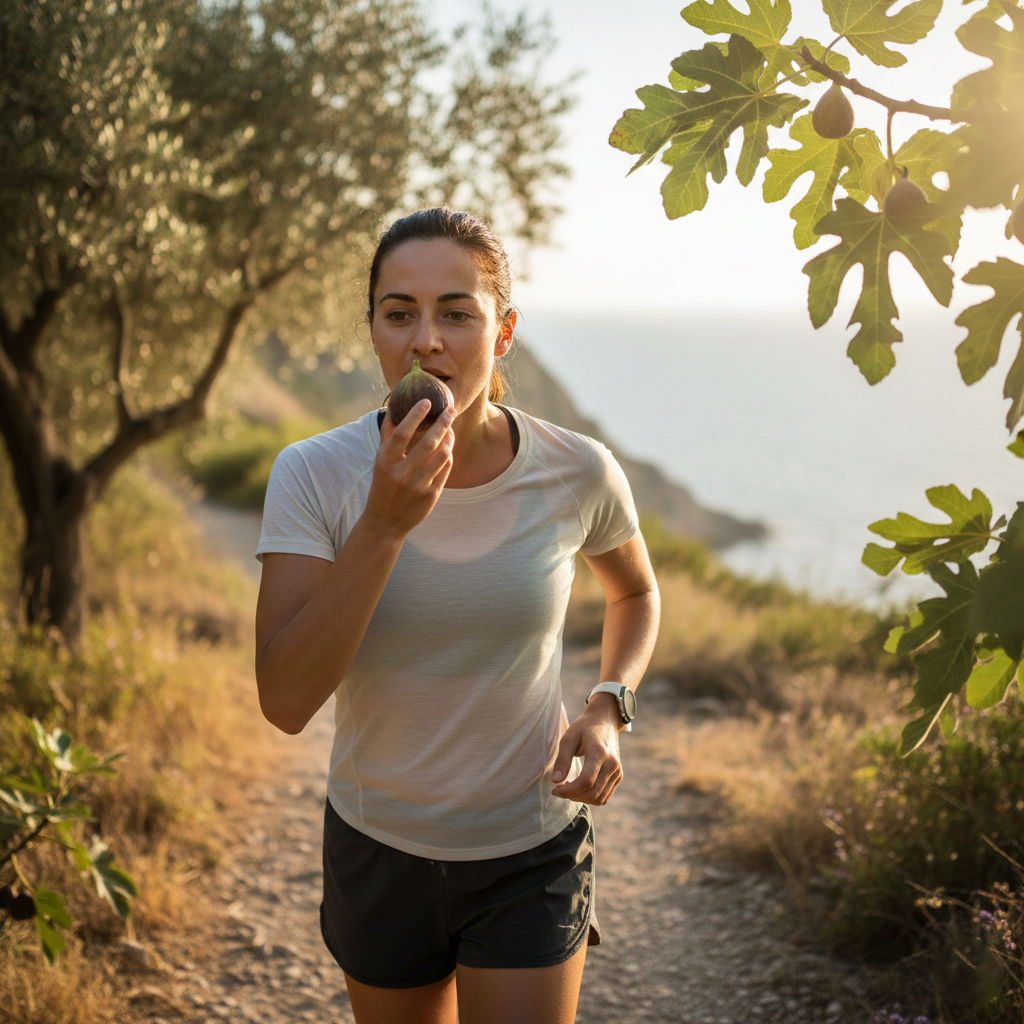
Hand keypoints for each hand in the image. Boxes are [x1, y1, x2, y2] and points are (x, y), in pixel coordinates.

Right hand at [362, 401, 454, 537]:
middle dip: (443, 423)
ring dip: (450, 439)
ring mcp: (418, 486)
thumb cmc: (383, 486)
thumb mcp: (380, 462)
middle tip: (451, 410)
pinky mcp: (431, 496)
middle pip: (428, 443)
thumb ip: (387, 436)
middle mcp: (401, 474)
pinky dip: (449, 456)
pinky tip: (448, 448)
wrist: (385, 522)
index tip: (427, 402)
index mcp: (385, 463)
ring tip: (451, 429)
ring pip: (442, 456)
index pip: (402, 433)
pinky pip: (446, 469)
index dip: (415, 415)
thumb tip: (393, 407)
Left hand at [550, 695, 623, 805]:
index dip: (569, 790)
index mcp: (599, 752)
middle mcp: (612, 764)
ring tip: (568, 788)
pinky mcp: (618, 775)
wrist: (605, 720)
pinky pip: (604, 796)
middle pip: (593, 793)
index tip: (554, 789)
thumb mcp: (569, 738)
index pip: (586, 782)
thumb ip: (562, 760)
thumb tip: (555, 781)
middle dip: (573, 796)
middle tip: (558, 789)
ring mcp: (617, 771)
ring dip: (581, 799)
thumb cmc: (583, 728)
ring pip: (599, 798)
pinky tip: (579, 788)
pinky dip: (590, 797)